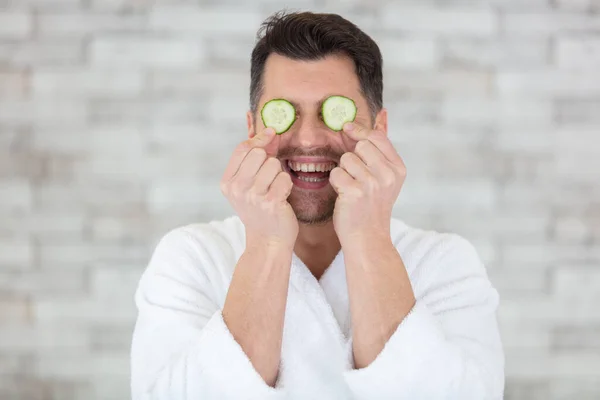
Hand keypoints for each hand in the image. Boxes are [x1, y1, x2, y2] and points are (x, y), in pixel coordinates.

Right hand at [220, 128, 297, 249]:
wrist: (267, 240)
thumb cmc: (260, 208)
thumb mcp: (248, 184)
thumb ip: (256, 158)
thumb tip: (271, 131)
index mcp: (227, 182)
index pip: (242, 148)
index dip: (260, 138)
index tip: (272, 134)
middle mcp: (237, 188)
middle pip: (259, 153)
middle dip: (270, 161)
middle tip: (270, 178)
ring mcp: (253, 196)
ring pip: (274, 164)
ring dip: (279, 175)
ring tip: (275, 190)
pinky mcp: (270, 203)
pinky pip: (285, 178)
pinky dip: (287, 186)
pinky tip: (282, 198)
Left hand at [329, 122, 405, 244]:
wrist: (368, 238)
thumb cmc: (372, 205)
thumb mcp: (385, 175)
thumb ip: (382, 146)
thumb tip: (383, 114)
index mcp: (398, 169)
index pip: (377, 137)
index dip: (359, 130)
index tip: (346, 128)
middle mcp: (388, 175)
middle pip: (360, 146)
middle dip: (352, 158)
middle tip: (356, 178)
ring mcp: (372, 184)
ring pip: (346, 159)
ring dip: (343, 172)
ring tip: (351, 189)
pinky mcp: (355, 192)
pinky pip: (336, 173)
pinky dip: (336, 183)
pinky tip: (344, 196)